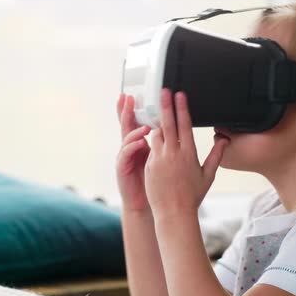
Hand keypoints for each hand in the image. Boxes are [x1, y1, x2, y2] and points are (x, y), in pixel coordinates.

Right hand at [116, 93, 151, 211]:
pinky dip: (133, 147)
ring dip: (133, 128)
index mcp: (139, 142)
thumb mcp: (158, 157)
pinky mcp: (122, 168)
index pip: (135, 121)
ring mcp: (124, 156)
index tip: (135, 94)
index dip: (134, 108)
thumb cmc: (153, 180)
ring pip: (126, 137)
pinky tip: (140, 142)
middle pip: (126, 124)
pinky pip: (126, 154)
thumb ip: (162, 141)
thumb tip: (173, 126)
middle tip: (129, 97)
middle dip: (126, 110)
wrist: (144, 202)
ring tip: (143, 123)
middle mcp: (130, 147)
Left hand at [144, 89, 229, 219]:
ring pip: (156, 134)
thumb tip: (224, 141)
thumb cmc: (192, 195)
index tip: (179, 94)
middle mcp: (173, 154)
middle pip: (168, 123)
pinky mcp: (149, 165)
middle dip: (165, 105)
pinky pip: (150, 147)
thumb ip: (216, 155)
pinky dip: (151, 138)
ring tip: (156, 109)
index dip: (181, 108)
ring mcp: (159, 159)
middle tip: (163, 90)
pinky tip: (150, 130)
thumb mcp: (207, 175)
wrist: (174, 212)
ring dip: (156, 122)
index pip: (184, 125)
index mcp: (189, 154)